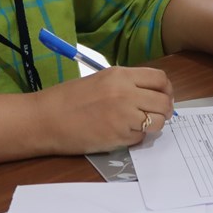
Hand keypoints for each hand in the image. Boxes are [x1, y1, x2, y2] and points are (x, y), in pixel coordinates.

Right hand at [36, 66, 174, 154]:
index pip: (160, 79)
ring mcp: (123, 117)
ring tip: (139, 124)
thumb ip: (126, 84)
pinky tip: (121, 133)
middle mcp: (125, 94)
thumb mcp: (100, 80)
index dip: (166, 89)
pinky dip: (136, 137)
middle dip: (165, 109)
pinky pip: (140, 138)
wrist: (46, 119)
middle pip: (164, 102)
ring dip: (153, 125)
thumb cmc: (68, 98)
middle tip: (157, 114)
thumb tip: (151, 94)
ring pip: (157, 122)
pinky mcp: (118, 138)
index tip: (163, 96)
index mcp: (120, 75)